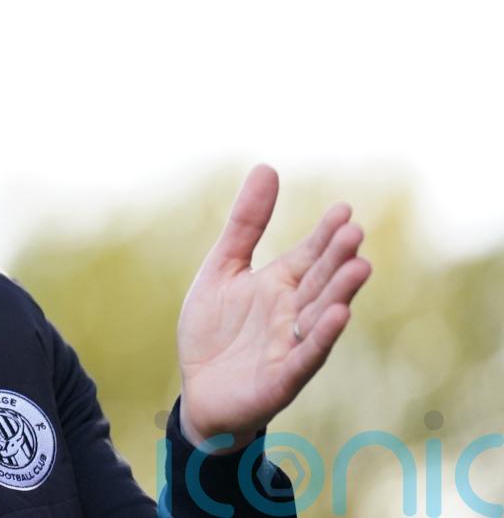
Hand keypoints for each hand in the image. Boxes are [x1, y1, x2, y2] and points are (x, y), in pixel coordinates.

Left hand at [177, 165, 371, 450]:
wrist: (198, 391)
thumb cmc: (214, 330)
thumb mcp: (222, 268)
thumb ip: (245, 225)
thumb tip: (267, 167)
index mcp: (280, 285)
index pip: (309, 255)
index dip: (325, 234)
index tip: (343, 209)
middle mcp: (293, 313)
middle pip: (320, 282)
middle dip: (337, 258)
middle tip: (353, 231)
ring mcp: (291, 346)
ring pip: (321, 317)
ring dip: (339, 294)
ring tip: (359, 267)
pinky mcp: (282, 379)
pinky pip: (305, 357)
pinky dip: (321, 338)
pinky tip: (338, 316)